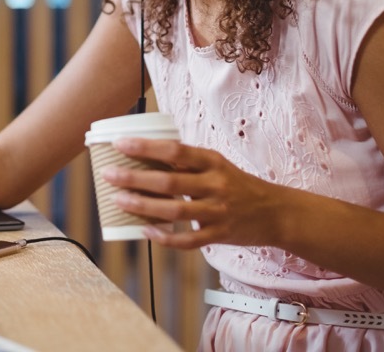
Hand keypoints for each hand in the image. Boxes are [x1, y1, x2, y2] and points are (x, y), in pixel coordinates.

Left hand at [101, 137, 288, 248]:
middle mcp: (216, 185)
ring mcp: (218, 212)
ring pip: (175, 211)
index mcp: (213, 162)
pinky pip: (188, 240)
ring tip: (118, 200)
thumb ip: (187, 163)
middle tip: (108, 174)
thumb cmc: (238, 184)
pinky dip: (165, 237)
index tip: (120, 144)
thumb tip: (145, 154)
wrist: (275, 212)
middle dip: (135, 178)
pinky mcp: (220, 235)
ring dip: (143, 206)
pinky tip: (145, 230)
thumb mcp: (217, 165)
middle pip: (169, 182)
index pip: (175, 151)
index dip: (146, 147)